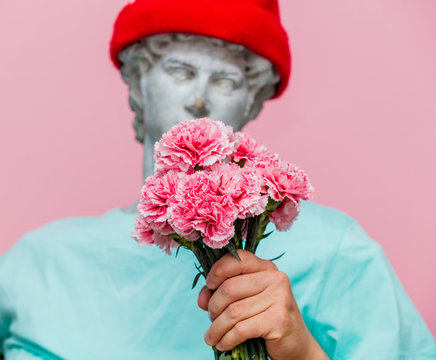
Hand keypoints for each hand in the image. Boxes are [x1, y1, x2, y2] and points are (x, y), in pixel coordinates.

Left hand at [197, 250, 328, 359]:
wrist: (295, 343)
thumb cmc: (265, 317)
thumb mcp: (245, 299)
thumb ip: (223, 292)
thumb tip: (202, 298)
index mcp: (266, 267)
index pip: (238, 258)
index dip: (218, 270)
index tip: (209, 286)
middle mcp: (275, 278)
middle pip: (230, 288)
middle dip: (213, 306)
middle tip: (211, 318)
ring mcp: (279, 298)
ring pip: (233, 311)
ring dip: (217, 327)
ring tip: (212, 336)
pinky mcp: (279, 321)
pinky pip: (241, 329)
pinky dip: (226, 339)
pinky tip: (222, 344)